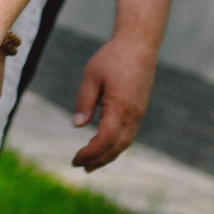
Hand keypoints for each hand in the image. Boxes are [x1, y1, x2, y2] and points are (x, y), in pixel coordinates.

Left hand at [69, 32, 159, 169]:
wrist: (139, 46)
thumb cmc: (113, 58)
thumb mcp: (91, 76)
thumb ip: (84, 102)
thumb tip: (77, 126)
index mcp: (120, 108)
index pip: (104, 140)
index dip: (90, 153)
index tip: (75, 159)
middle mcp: (132, 115)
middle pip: (116, 147)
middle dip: (98, 160)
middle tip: (80, 167)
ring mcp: (138, 114)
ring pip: (124, 143)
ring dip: (108, 156)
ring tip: (91, 164)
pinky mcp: (139, 110)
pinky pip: (128, 135)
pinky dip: (116, 145)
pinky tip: (105, 147)